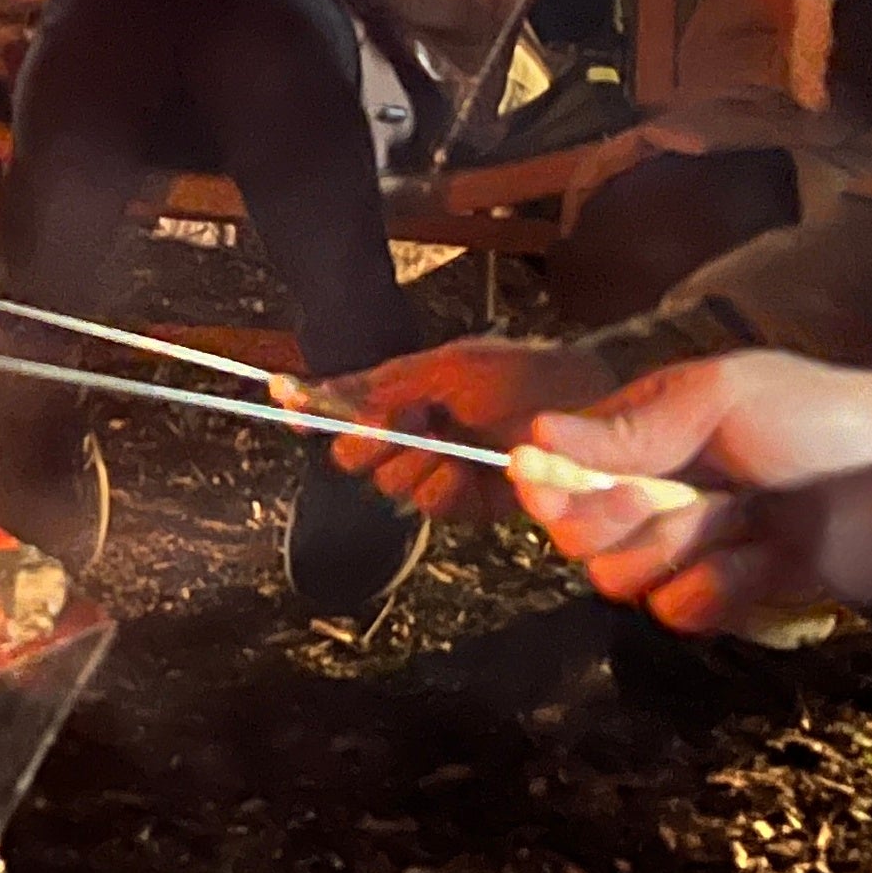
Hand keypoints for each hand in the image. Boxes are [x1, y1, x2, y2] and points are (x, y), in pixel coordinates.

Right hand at [328, 337, 631, 517]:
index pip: (341, 407)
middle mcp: (412, 436)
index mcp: (402, 396)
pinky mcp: (468, 506)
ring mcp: (438, 472)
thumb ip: (383, 383)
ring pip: (390, 483)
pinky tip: (465, 467)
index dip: (311, 409)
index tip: (284, 402)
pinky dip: (442, 486)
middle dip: (372, 440)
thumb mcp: (449, 366)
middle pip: (354, 457)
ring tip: (450, 441)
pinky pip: (431, 506)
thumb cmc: (522, 372)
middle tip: (406, 421)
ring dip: (414, 462)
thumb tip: (316, 388)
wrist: (587, 405)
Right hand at [503, 353, 871, 636]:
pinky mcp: (733, 597)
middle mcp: (657, 493)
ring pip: (625, 579)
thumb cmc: (820, 416)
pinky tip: (770, 561)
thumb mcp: (721, 400)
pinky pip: (681, 612)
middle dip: (623, 520)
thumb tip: (534, 437)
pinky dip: (723, 589)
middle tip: (689, 494)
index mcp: (646, 434)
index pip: (558, 472)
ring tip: (748, 520)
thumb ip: (631, 428)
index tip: (545, 481)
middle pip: (581, 537)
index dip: (548, 487)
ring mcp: (693, 548)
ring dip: (684, 551)